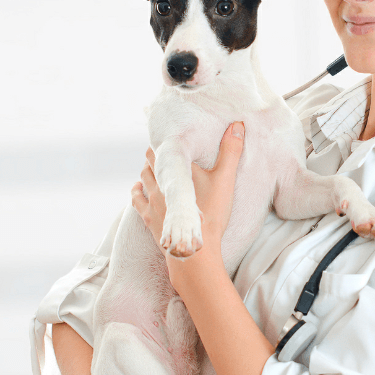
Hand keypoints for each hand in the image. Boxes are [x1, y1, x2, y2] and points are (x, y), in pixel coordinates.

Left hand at [132, 122, 245, 257]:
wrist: (196, 250)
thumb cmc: (212, 214)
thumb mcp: (225, 180)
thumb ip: (231, 151)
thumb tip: (238, 124)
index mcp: (176, 170)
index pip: (163, 148)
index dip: (163, 141)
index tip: (165, 133)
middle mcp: (160, 182)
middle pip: (150, 161)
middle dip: (155, 154)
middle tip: (160, 148)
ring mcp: (152, 200)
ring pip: (143, 177)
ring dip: (146, 169)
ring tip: (151, 164)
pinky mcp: (148, 217)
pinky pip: (136, 199)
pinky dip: (136, 190)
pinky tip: (137, 187)